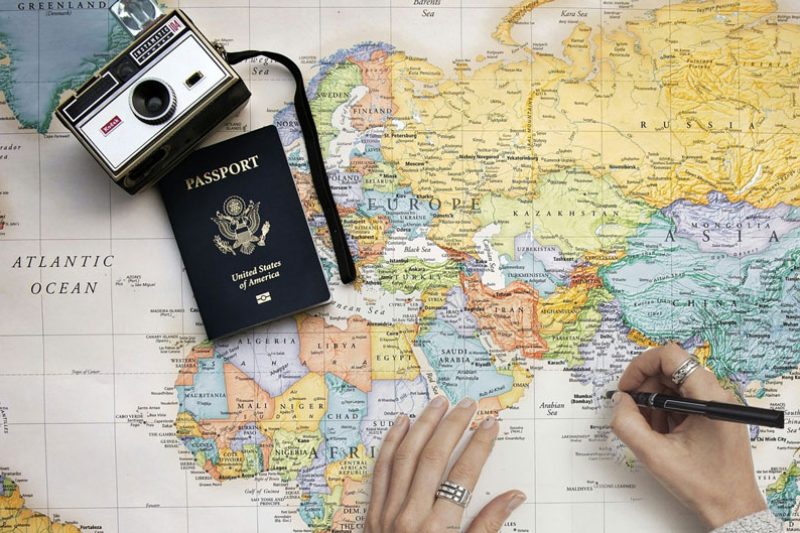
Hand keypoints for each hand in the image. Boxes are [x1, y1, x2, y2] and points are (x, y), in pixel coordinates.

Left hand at [366, 396, 526, 532]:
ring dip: (423, 425)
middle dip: (453, 426)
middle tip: (467, 403)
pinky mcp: (372, 511)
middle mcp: (411, 514)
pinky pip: (381, 468)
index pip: (464, 475)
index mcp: (439, 529)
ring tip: (438, 402)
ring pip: (405, 455)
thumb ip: (487, 527)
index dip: (479, 446)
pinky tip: (402, 423)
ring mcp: (388, 511)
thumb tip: (514, 496)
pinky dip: (391, 442)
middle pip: (434, 457)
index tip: (490, 424)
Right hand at [609, 343, 766, 528]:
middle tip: (634, 413)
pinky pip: (684, 399)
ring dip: (655, 402)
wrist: (732, 510)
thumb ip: (628, 423)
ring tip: (651, 430)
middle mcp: (717, 394)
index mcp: (709, 397)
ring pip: (675, 384)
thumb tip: (619, 400)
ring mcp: (718, 404)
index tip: (627, 389)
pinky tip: (663, 435)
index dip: (641, 366)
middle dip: (646, 388)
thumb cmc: (702, 485)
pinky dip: (667, 411)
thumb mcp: (655, 455)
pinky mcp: (715, 414)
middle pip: (671, 369)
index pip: (670, 356)